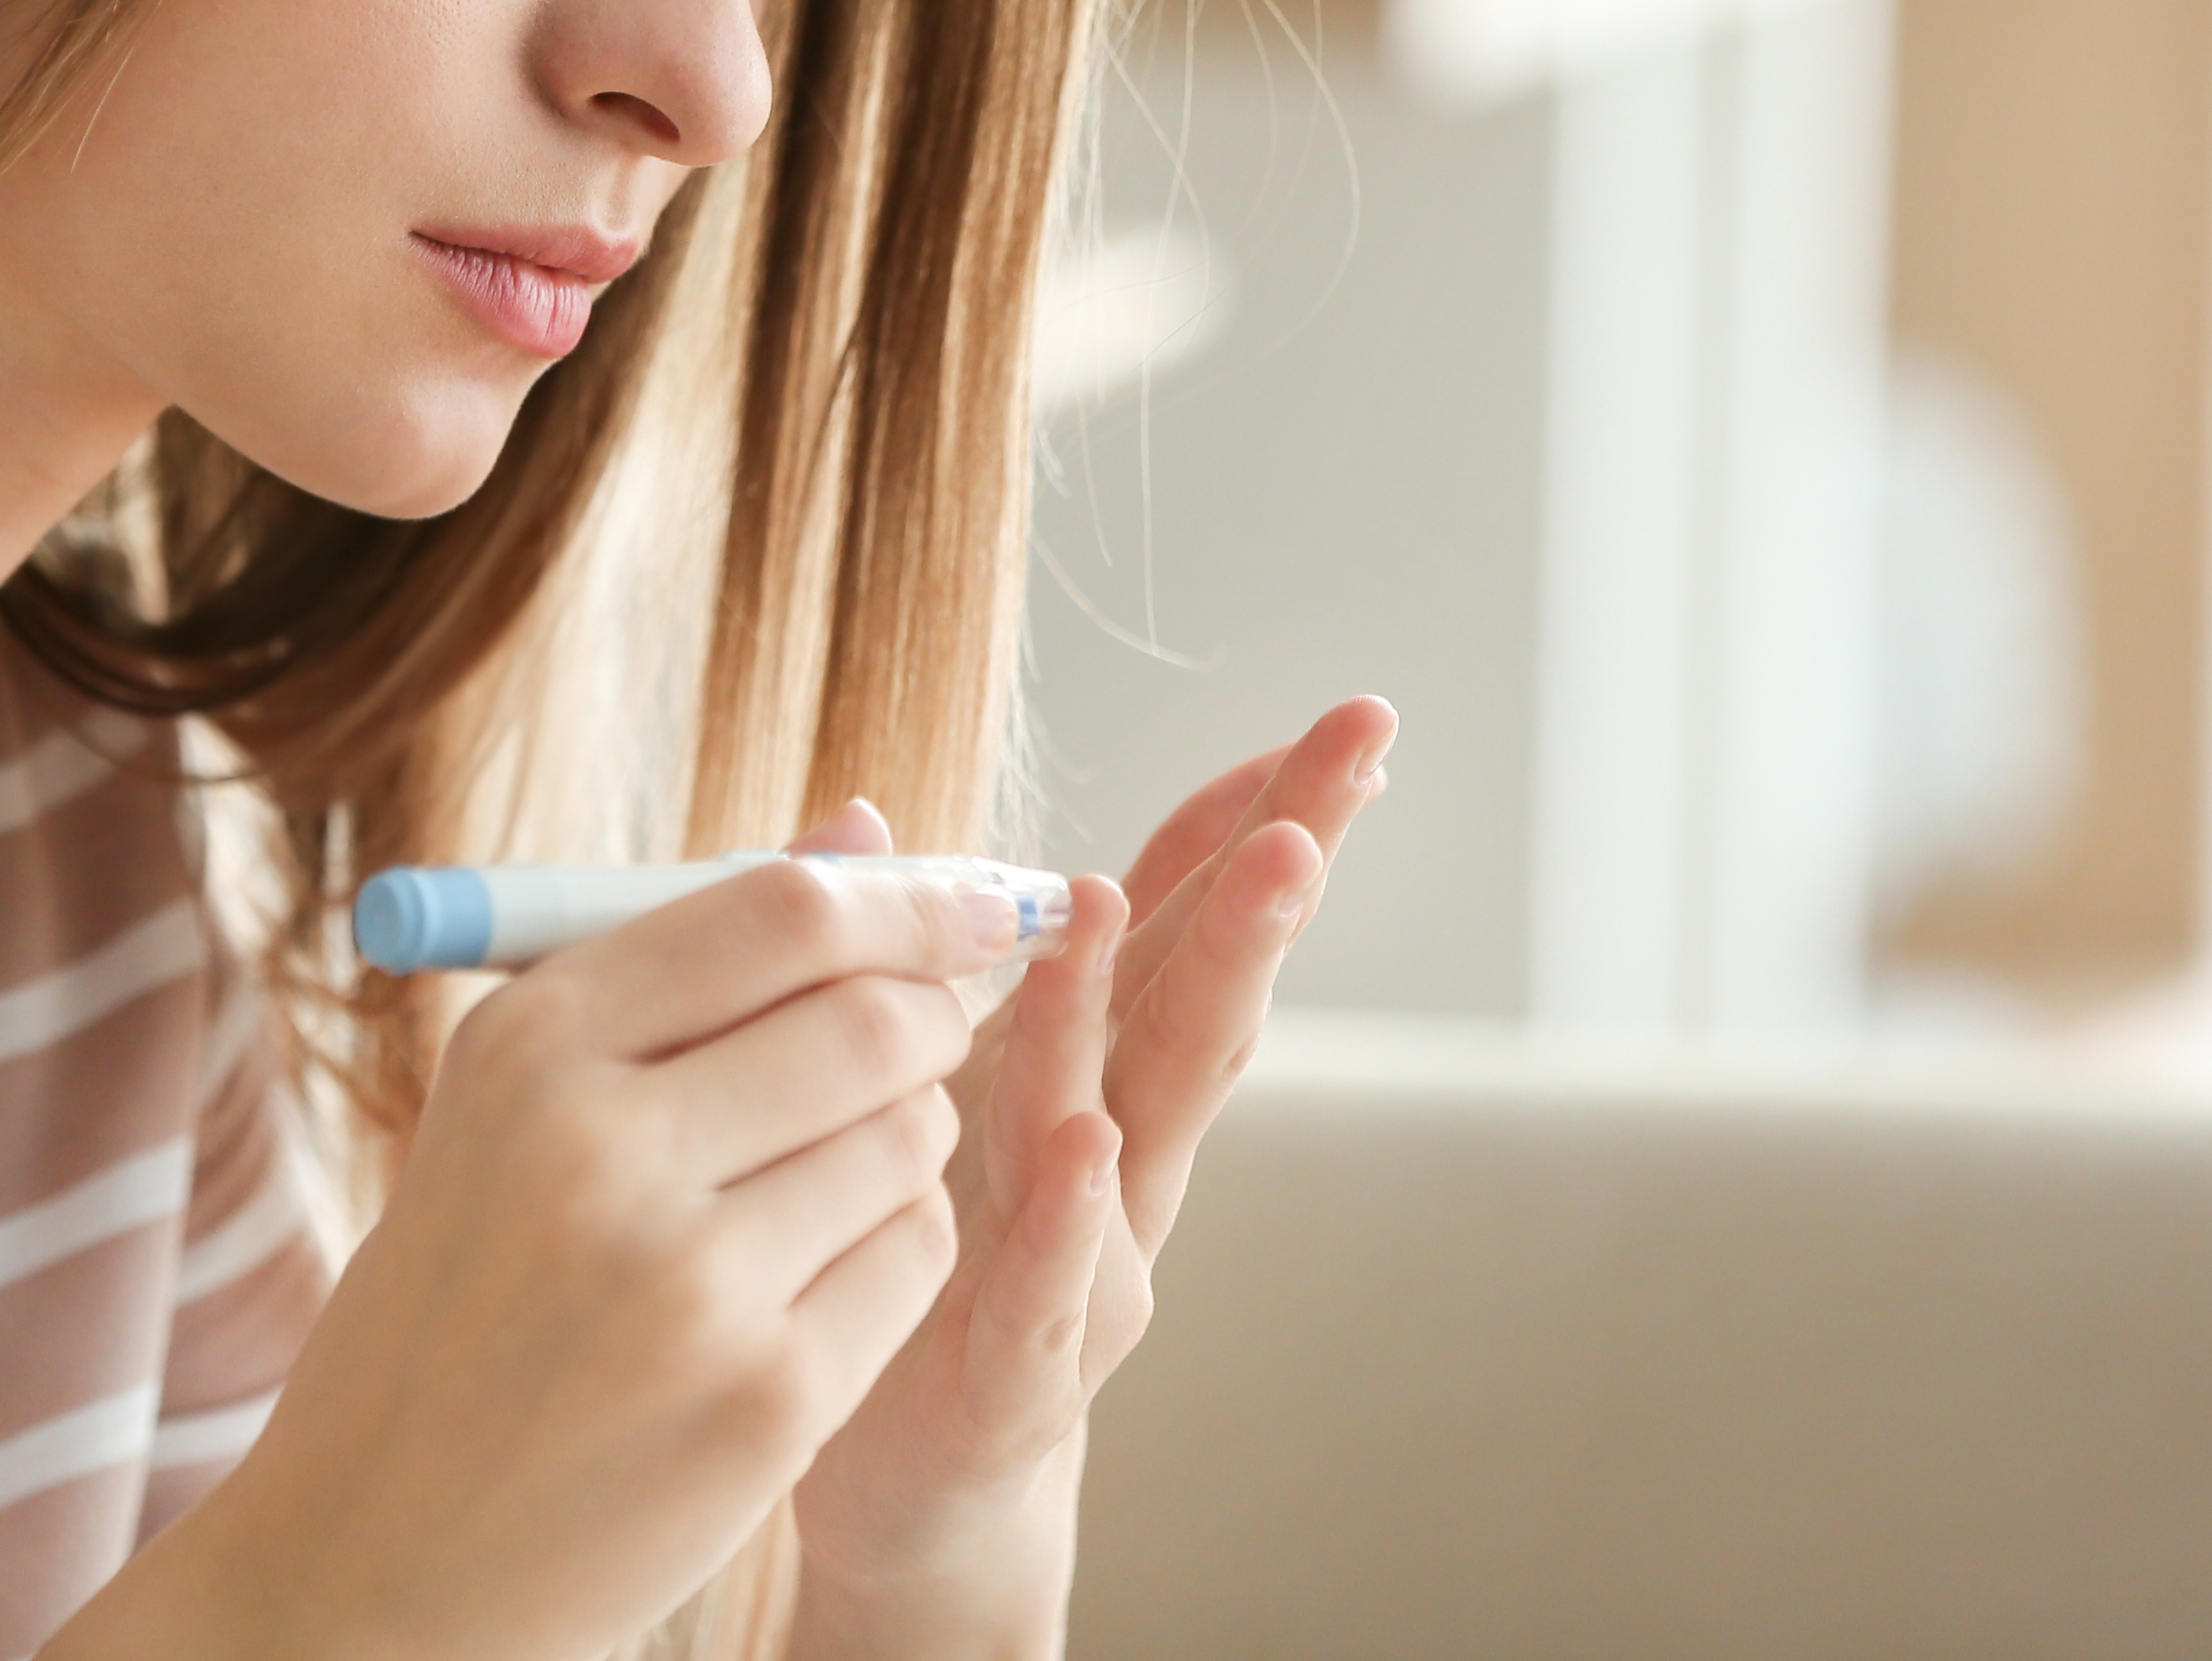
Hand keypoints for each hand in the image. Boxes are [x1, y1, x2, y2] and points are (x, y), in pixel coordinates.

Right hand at [90, 854, 1019, 1660]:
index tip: (973, 905)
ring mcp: (690, 1283)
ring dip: (906, 1139)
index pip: (780, 912)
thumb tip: (871, 828)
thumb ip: (690, 963)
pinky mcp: (765, 1400)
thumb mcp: (517, 1107)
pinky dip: (894, 1249)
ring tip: (817, 1181)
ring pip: (912, 1137)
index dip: (908, 900)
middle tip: (911, 1043)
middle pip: (875, 1019)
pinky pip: (914, 1260)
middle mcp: (602, 1148)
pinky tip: (808, 1282)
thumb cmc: (458, 1299)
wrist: (375, 1552)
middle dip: (925, 1019)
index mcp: (528, 1048)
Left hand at [784, 697, 1398, 1655]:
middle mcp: (1122, 1153)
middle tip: (1334, 782)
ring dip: (1197, 992)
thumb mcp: (927, 1083)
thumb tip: (869, 810)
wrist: (915, 1488)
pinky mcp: (1022, 1362)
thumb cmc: (926, 1256)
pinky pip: (1052, 1281)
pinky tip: (1091, 1145)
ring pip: (1144, 1110)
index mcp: (1092, 1069)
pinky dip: (1075, 1215)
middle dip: (1272, 885)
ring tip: (1247, 880)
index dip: (1249, 821)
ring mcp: (1089, 1258)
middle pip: (1203, 998)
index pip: (1179, 923)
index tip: (1343, 724)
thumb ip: (913, 962)